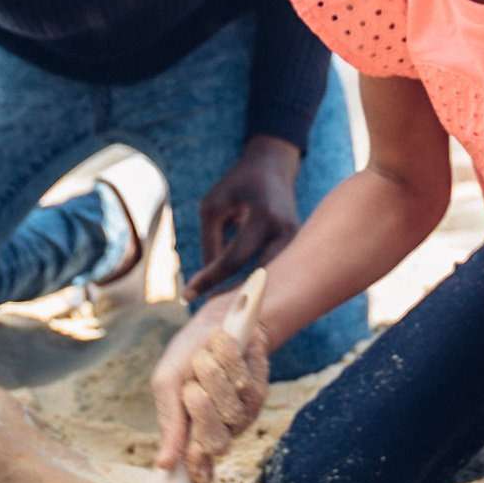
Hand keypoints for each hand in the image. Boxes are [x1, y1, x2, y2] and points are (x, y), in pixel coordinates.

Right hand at [151, 292, 269, 482]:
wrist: (212, 321)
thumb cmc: (184, 356)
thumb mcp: (167, 383)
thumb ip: (169, 422)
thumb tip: (164, 465)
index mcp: (193, 434)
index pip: (198, 472)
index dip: (197, 479)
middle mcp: (220, 431)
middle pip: (216, 443)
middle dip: (201, 410)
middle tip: (191, 387)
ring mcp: (242, 414)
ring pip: (231, 409)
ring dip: (213, 374)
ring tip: (205, 357)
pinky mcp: (260, 391)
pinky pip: (246, 382)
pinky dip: (230, 359)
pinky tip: (226, 346)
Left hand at [187, 135, 300, 297]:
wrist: (273, 166)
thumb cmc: (237, 184)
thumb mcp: (213, 206)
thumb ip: (211, 242)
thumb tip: (210, 280)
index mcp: (264, 217)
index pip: (235, 259)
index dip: (210, 278)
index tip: (187, 294)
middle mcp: (286, 231)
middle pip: (260, 277)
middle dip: (235, 298)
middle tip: (208, 316)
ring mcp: (296, 241)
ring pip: (271, 280)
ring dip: (247, 296)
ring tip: (221, 312)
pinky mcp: (296, 246)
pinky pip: (276, 273)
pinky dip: (257, 286)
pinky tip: (238, 299)